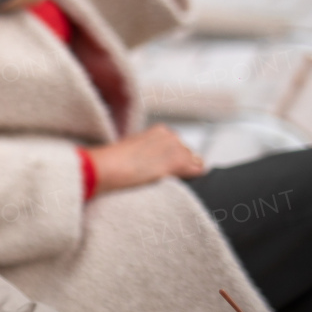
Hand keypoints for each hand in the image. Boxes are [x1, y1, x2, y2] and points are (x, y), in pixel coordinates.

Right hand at [88, 125, 205, 194]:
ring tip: (166, 178)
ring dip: (185, 170)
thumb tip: (152, 159)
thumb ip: (148, 148)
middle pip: (188, 151)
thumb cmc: (114, 160)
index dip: (172, 156)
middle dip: (180, 162)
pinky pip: (198, 170)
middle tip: (164, 173)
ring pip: (194, 161)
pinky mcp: (180, 162)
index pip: (179, 144)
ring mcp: (177, 148)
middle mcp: (172, 135)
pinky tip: (178, 181)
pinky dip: (192, 177)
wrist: (112, 166)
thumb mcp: (132, 146)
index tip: (163, 165)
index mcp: (160, 130)